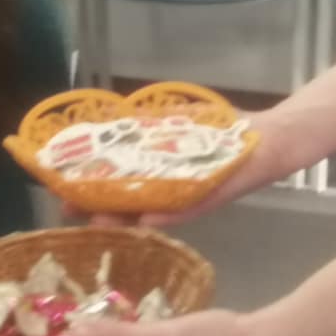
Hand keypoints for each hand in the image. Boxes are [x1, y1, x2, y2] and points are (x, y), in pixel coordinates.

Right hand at [84, 116, 303, 226]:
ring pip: (150, 207)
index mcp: (161, 165)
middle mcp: (171, 184)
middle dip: (97, 203)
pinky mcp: (215, 196)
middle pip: (128, 196)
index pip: (118, 174)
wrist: (274, 141)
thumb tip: (117, 115)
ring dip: (124, 216)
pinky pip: (189, 209)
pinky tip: (147, 220)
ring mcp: (191, 192)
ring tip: (98, 220)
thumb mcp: (186, 120)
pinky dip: (170, 214)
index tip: (61, 185)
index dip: (88, 181)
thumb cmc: (230, 129)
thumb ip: (157, 123)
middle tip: (70, 210)